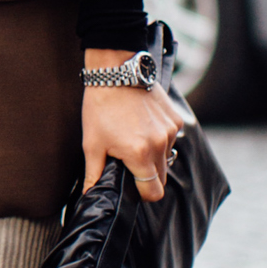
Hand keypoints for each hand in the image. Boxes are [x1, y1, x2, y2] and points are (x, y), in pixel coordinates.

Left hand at [80, 62, 183, 200]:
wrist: (116, 72)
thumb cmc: (100, 107)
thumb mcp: (92, 143)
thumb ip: (94, 173)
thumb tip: (89, 195)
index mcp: (139, 155)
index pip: (153, 192)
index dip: (142, 194)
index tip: (131, 186)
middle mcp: (160, 144)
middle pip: (161, 179)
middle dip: (147, 177)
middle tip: (129, 164)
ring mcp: (171, 131)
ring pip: (167, 158)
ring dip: (154, 157)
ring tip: (133, 140)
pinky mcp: (176, 119)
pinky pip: (171, 139)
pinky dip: (159, 139)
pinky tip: (143, 126)